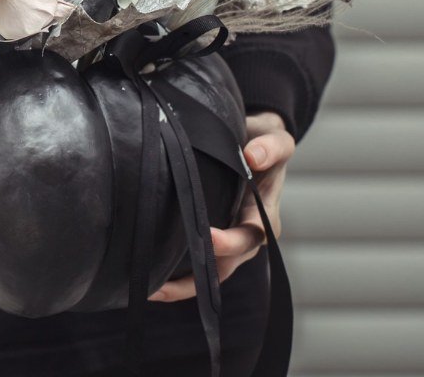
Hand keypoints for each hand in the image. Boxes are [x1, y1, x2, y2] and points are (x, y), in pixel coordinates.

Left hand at [149, 111, 294, 301]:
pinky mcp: (211, 234)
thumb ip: (272, 146)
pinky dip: (178, 274)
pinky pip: (198, 263)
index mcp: (265, 214)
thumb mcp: (276, 138)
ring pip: (210, 273)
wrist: (256, 142)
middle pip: (226, 265)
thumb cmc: (265, 143)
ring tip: (150, 289)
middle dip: (197, 277)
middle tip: (162, 282)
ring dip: (183, 285)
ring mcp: (229, 237)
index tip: (208, 238)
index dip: (229, 241)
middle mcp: (247, 232)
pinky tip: (150, 278)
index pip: (251, 235)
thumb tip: (254, 156)